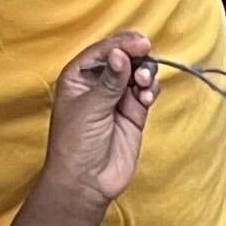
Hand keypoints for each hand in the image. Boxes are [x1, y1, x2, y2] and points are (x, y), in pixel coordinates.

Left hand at [44, 33, 157, 209]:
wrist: (86, 182)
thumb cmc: (75, 144)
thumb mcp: (90, 107)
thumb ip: (109, 80)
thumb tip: (121, 53)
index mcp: (79, 76)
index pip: (103, 51)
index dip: (121, 44)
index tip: (140, 43)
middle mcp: (99, 84)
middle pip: (124, 58)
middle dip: (136, 56)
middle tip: (146, 57)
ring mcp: (117, 99)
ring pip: (138, 74)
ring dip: (145, 73)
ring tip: (144, 84)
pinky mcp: (134, 114)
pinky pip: (146, 93)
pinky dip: (150, 90)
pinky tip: (147, 96)